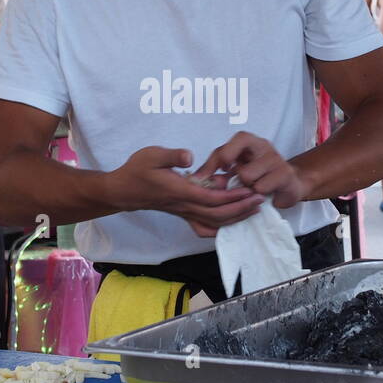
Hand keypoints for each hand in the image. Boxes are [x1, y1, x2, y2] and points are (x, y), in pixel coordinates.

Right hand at [107, 146, 262, 237]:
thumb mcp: (152, 155)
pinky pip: (204, 226)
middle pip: (219, 214)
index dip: (234, 197)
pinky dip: (219, 228)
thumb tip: (190, 157)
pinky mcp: (182, 213)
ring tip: (253, 210)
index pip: (213, 198)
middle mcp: (185, 206)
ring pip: (214, 222)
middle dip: (241, 208)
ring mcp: (184, 212)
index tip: (251, 191)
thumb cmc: (137, 170)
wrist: (123, 190)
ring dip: (235, 218)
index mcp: (181, 192)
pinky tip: (230, 223)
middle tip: (260, 200)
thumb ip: (173, 156)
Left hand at [192, 132, 308, 209]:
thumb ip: (216, 169)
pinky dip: (257, 194)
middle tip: (238, 180)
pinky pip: (261, 187)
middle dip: (235, 173)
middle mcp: (264, 146)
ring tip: (251, 188)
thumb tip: (195, 178)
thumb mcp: (234, 168)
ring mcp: (276, 159)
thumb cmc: (256, 175)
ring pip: (248, 175)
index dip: (226, 154)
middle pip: (243, 148)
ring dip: (246, 187)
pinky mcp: (285, 175)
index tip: (222, 168)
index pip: (238, 138)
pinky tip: (262, 194)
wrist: (286, 186)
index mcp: (250, 141)